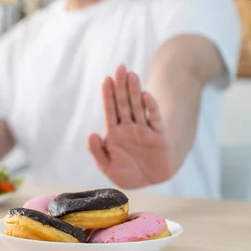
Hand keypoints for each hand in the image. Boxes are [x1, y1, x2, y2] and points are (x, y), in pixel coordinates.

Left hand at [88, 65, 170, 188]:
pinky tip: (145, 95)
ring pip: (138, 106)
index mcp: (114, 132)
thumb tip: (91, 134)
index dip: (109, 94)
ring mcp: (144, 129)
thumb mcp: (107, 166)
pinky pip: (154, 118)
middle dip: (121, 86)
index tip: (107, 79)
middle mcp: (129, 127)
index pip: (110, 109)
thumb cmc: (127, 173)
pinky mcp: (158, 135)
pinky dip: (150, 107)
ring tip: (132, 75)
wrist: (149, 182)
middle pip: (124, 103)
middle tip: (120, 68)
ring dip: (135, 91)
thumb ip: (97, 151)